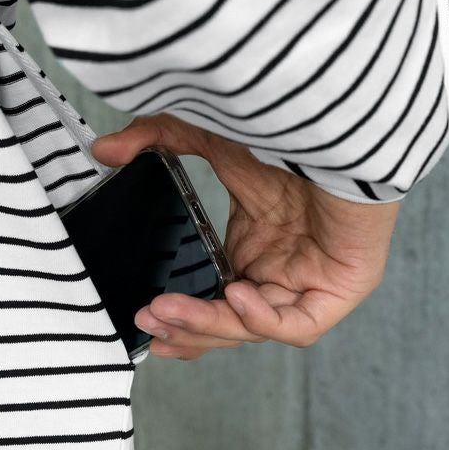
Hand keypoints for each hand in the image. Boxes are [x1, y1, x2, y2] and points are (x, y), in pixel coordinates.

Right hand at [91, 114, 400, 359]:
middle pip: (228, 324)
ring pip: (254, 328)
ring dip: (208, 324)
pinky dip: (261, 318)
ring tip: (166, 311)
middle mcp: (278, 272)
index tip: (145, 321)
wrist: (345, 121)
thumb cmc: (287, 129)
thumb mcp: (212, 138)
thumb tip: (103, 149)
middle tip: (148, 322)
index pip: (215, 301)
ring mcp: (308, 283)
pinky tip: (236, 293)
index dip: (183, 319)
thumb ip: (158, 141)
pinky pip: (296, 325)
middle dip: (186, 328)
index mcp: (253, 248)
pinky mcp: (339, 289)